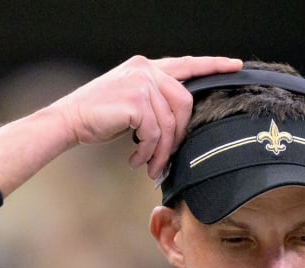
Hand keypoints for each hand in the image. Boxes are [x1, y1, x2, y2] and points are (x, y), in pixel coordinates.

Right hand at [48, 55, 241, 179]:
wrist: (69, 120)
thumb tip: (179, 127)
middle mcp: (147, 70)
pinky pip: (154, 133)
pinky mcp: (136, 100)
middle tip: (166, 159)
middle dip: (179, 136)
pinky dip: (147, 151)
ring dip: (160, 151)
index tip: (235, 66)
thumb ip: (155, 103)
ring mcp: (141, 83)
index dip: (213, 65)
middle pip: (185, 103)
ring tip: (149, 165)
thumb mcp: (131, 102)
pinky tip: (135, 158)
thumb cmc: (99, 116)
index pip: (186, 64)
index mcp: (147, 67)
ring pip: (170, 124)